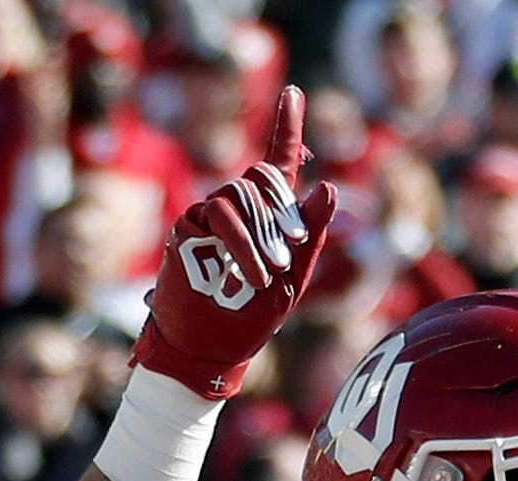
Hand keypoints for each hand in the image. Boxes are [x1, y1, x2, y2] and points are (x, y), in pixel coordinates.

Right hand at [133, 86, 340, 402]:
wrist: (206, 351)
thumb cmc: (249, 321)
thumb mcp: (293, 282)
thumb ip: (311, 236)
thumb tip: (329, 185)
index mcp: (268, 217)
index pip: (278, 162)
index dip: (287, 126)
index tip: (294, 92)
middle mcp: (238, 209)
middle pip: (262, 175)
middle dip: (281, 209)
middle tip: (288, 254)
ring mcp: (210, 215)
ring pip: (241, 192)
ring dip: (261, 235)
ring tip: (266, 277)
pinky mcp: (188, 228)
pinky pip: (220, 213)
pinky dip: (241, 242)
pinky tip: (249, 274)